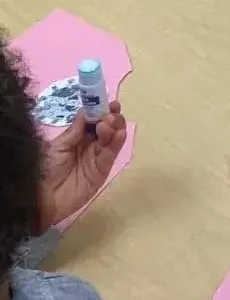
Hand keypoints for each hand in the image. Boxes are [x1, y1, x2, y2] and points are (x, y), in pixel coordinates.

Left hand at [38, 103, 127, 228]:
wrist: (41, 198)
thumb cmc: (44, 169)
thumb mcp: (57, 146)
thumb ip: (75, 130)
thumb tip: (88, 111)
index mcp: (77, 137)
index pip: (94, 120)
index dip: (102, 110)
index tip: (109, 102)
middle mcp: (89, 145)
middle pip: (107, 128)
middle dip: (112, 117)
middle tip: (110, 113)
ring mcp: (97, 157)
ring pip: (112, 138)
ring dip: (115, 127)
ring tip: (109, 123)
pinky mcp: (102, 170)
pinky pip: (112, 154)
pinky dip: (117, 142)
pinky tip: (119, 133)